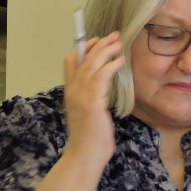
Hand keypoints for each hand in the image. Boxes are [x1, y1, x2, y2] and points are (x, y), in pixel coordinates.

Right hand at [62, 32, 122, 168]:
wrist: (84, 154)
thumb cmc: (89, 139)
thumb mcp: (87, 113)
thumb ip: (91, 99)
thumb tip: (102, 89)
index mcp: (70, 91)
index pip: (70, 61)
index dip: (82, 48)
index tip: (96, 41)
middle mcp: (72, 90)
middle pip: (82, 58)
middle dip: (98, 44)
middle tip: (113, 35)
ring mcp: (80, 95)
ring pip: (91, 63)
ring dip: (106, 50)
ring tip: (119, 43)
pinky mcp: (92, 101)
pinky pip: (101, 76)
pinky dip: (111, 65)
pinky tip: (120, 61)